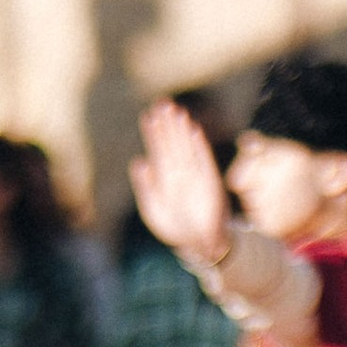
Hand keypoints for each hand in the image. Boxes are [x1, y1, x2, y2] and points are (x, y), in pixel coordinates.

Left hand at [130, 102, 229, 266]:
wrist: (198, 243)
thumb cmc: (174, 227)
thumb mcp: (152, 208)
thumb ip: (144, 186)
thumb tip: (138, 161)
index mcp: (163, 178)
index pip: (158, 150)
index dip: (153, 133)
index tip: (148, 116)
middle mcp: (179, 172)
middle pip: (172, 143)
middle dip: (167, 124)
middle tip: (162, 104)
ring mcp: (194, 174)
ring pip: (186, 147)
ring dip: (182, 129)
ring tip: (177, 111)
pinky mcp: (209, 179)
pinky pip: (203, 159)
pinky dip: (199, 145)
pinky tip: (194, 129)